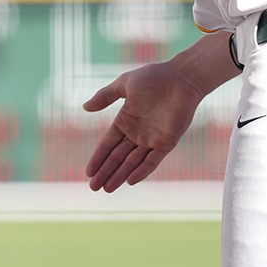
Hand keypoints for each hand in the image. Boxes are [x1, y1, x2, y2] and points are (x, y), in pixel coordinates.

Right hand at [83, 62, 203, 189]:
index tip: (88, 172)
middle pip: (118, 157)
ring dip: (120, 175)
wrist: (181, 78)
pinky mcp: (167, 142)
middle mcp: (137, 133)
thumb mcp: (124, 84)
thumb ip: (105, 96)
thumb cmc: (154, 77)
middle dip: (106, 172)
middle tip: (93, 188)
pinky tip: (130, 180)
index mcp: (125, 120)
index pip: (108, 144)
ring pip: (133, 162)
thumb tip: (85, 107)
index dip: (98, 158)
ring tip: (107, 189)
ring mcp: (152, 139)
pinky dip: (142, 170)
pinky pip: (153, 161)